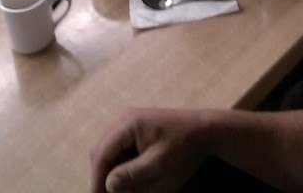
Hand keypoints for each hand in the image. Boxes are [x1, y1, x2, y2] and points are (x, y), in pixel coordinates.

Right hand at [90, 108, 205, 192]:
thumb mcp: (159, 164)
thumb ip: (132, 174)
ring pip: (109, 148)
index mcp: (129, 123)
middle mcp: (125, 118)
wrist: (205, 129)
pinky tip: (126, 176)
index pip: (102, 153)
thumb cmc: (184, 147)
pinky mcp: (137, 126)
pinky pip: (119, 146)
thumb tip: (108, 184)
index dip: (97, 179)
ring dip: (109, 169)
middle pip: (101, 149)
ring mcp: (131, 120)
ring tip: (117, 189)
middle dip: (101, 174)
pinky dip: (119, 162)